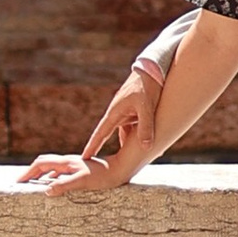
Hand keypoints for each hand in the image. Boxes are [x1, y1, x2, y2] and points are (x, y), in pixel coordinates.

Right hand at [19, 62, 160, 192]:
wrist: (153, 69)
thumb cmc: (147, 86)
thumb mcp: (146, 107)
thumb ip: (145, 127)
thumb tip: (145, 147)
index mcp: (115, 113)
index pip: (100, 134)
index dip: (92, 147)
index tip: (83, 159)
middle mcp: (117, 114)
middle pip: (111, 137)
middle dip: (108, 150)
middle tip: (102, 167)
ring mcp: (126, 113)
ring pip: (126, 134)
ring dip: (128, 145)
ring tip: (132, 161)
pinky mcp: (134, 112)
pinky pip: (135, 128)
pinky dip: (139, 136)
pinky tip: (149, 145)